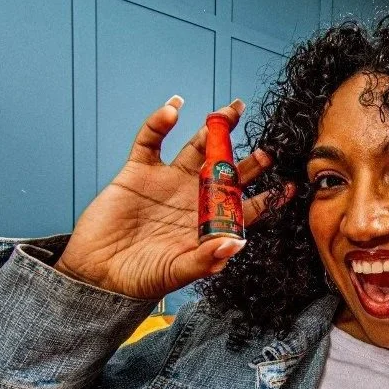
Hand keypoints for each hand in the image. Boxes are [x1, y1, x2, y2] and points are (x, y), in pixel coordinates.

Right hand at [54, 96, 287, 299]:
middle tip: (268, 142)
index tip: (290, 186)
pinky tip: (174, 109)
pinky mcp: (139, 172)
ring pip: (196, 148)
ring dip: (213, 129)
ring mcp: (168, 183)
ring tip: (232, 111)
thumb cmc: (141, 279)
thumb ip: (207, 259)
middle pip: (226, 172)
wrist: (99, 274)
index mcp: (207, 224)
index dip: (267, 197)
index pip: (244, 208)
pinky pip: (151, 140)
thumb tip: (236, 244)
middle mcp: (192, 200)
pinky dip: (160, 122)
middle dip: (247, 157)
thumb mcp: (178, 272)